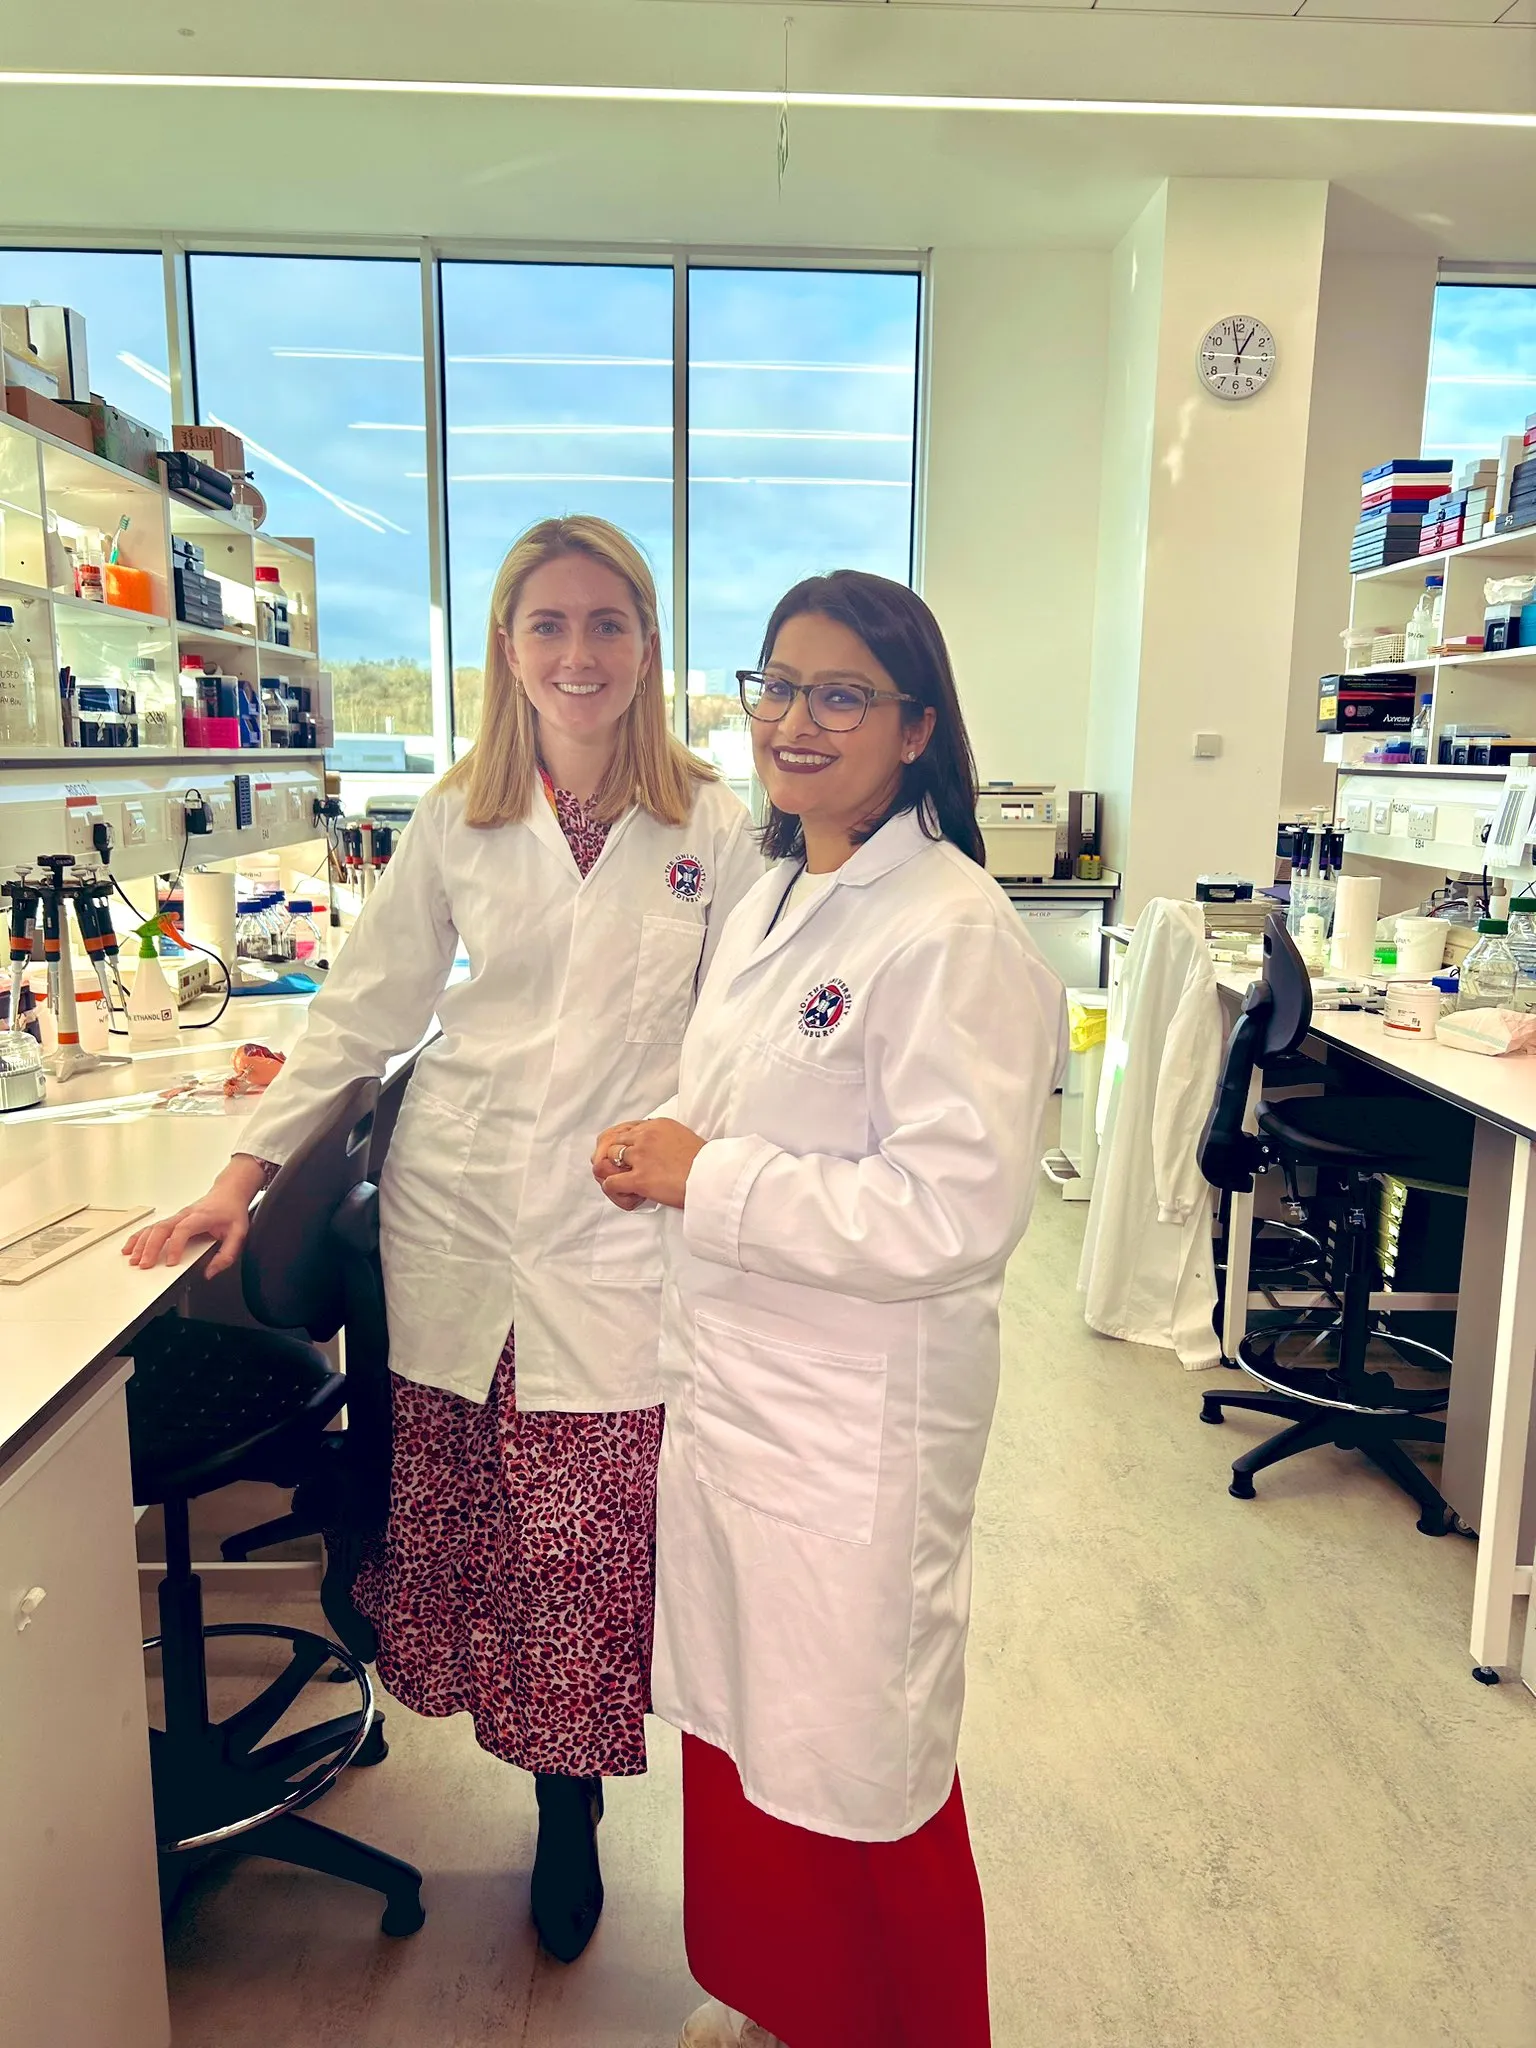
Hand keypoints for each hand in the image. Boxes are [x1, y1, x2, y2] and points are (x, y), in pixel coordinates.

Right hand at [122, 1154, 266, 1275]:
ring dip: (141, 1243)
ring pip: (154, 1227)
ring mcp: (177, 1216)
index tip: (171, 1262)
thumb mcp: (239, 1233)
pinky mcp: (172, 1219)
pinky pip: (151, 1227)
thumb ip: (227, 1254)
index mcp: (202, 1217)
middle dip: (151, 1247)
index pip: (184, 1229)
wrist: (229, 1192)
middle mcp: (185, 1215)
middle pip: (162, 1228)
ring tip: (133, 1259)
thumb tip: (210, 1272)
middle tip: (145, 1265)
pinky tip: (130, 1247)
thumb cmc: (232, 1211)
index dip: (176, 1246)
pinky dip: (138, 1237)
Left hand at [591, 1118, 705, 1211]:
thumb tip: (655, 1150)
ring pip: (608, 1162)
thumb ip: (664, 1139)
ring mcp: (641, 1156)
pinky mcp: (639, 1178)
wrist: (713, 1178)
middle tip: (623, 1172)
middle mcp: (645, 1136)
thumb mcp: (683, 1137)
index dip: (621, 1145)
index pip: (624, 1129)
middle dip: (614, 1158)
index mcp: (657, 1124)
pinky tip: (627, 1194)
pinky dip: (614, 1191)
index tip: (624, 1156)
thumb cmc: (705, 1163)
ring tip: (625, 1184)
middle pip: (612, 1143)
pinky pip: (611, 1183)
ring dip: (613, 1174)